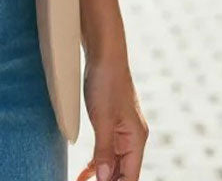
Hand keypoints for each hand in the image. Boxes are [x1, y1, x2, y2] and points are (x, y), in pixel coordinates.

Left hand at [77, 55, 147, 180]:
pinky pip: (107, 149)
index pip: (130, 177)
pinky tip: (85, 172)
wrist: (104, 53)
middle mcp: (133, 137)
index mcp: (136, 139)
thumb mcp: (102, 119)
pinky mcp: (112, 121)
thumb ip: (104, 151)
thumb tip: (104, 179)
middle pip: (123, 172)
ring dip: (100, 176)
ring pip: (114, 162)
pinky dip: (97, 161)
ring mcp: (123, 130)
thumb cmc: (106, 82)